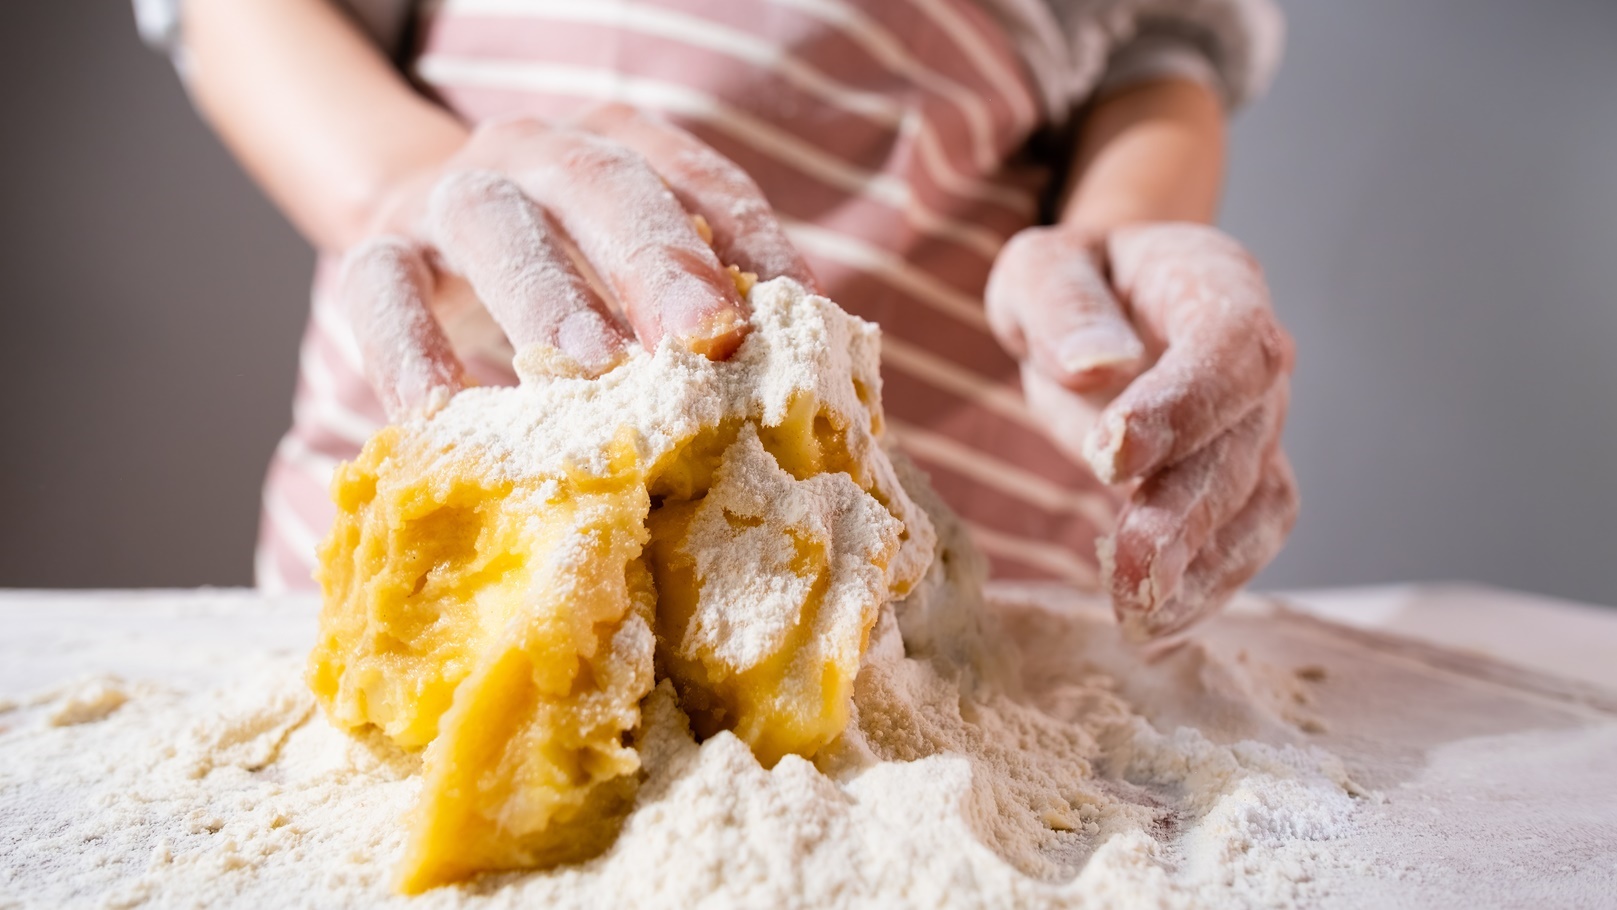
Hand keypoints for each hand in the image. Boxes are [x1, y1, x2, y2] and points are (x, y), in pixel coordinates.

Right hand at [339, 104, 815, 419]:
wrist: (420, 242)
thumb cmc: (565, 280)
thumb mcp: (630, 278)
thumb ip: (699, 317)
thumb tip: (806, 406)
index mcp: (620, 148)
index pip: (698, 178)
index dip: (751, 236)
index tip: (799, 307)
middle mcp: (537, 153)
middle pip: (603, 185)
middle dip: (661, 260)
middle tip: (708, 337)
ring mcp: (450, 194)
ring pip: (497, 225)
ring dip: (551, 298)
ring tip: (597, 373)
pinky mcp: (377, 249)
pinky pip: (382, 291)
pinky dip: (411, 351)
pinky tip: (446, 417)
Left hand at [986, 222, 1297, 638]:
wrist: (1107, 308)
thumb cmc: (1074, 286)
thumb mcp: (1040, 268)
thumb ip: (1062, 303)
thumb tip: (1096, 365)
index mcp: (1215, 284)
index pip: (1228, 344)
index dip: (1185, 402)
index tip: (1112, 452)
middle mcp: (1256, 363)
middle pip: (1243, 440)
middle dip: (1186, 510)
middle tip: (1129, 565)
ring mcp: (1258, 428)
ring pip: (1256, 503)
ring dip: (1203, 566)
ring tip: (1139, 615)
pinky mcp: (1241, 487)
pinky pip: (1244, 542)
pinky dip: (1207, 590)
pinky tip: (1156, 626)